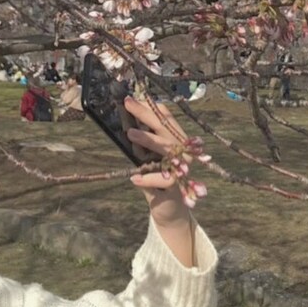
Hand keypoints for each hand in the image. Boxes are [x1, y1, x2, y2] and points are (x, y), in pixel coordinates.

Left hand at [123, 97, 195, 265]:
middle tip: (127, 103)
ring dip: (148, 140)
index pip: (166, 117)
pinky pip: (162, 179)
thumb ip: (141, 142)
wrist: (169, 209)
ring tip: (129, 134)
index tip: (131, 97)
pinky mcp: (177, 187)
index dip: (149, 106)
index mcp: (176, 140)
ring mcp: (182, 168)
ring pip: (167, 149)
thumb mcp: (147, 157)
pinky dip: (147, 178)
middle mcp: (183, 151)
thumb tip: (124, 122)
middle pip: (165, 127)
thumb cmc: (156, 178)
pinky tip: (133, 178)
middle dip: (146, 114)